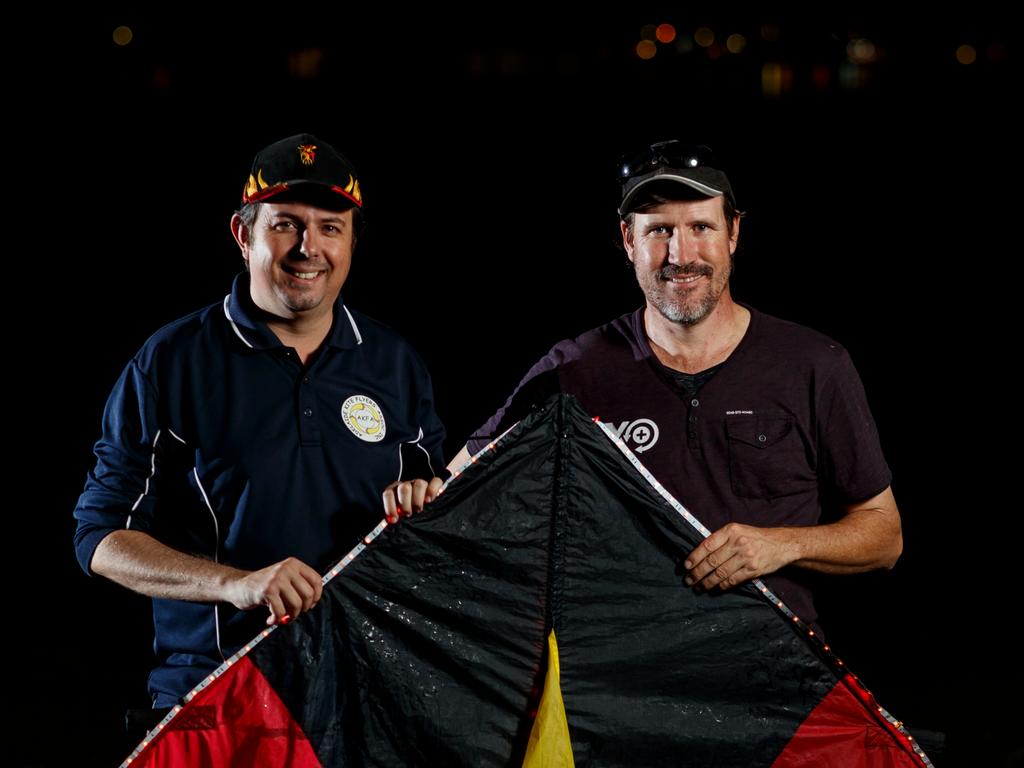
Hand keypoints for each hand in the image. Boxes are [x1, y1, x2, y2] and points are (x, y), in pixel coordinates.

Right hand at [226, 557, 322, 625]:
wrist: (239, 586)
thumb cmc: (264, 586)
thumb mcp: (284, 578)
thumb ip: (298, 584)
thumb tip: (314, 601)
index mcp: (294, 564)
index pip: (316, 580)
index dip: (316, 597)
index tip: (310, 606)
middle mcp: (287, 569)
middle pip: (308, 594)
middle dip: (302, 609)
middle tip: (293, 614)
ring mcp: (277, 579)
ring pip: (296, 604)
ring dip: (290, 616)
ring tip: (282, 617)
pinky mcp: (267, 591)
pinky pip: (281, 611)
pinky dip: (277, 619)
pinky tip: (271, 619)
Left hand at [382, 477, 444, 523]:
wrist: (426, 507)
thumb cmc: (409, 513)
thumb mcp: (399, 515)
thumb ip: (394, 517)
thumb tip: (388, 524)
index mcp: (395, 491)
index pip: (389, 494)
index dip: (390, 507)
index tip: (394, 520)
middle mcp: (407, 485)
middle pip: (404, 488)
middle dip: (405, 503)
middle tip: (408, 514)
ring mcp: (421, 483)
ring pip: (419, 484)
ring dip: (418, 499)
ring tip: (419, 510)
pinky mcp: (435, 483)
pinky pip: (435, 481)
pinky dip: (432, 490)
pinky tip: (430, 500)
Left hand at [683, 523, 798, 591]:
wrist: (782, 544)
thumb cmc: (756, 537)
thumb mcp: (738, 530)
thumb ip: (721, 539)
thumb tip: (699, 553)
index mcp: (731, 531)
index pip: (707, 545)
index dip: (694, 557)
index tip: (686, 566)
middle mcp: (738, 543)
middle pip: (712, 561)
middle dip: (697, 573)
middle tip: (688, 580)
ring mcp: (746, 557)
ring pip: (721, 573)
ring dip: (707, 582)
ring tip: (698, 587)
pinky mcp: (753, 569)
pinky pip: (733, 580)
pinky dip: (722, 586)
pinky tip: (715, 588)